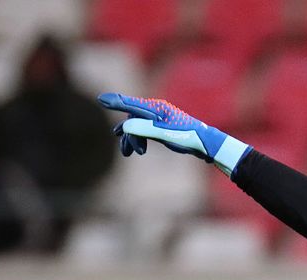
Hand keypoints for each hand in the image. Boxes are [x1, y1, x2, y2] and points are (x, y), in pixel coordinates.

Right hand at [97, 93, 249, 175]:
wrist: (206, 144)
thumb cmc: (187, 137)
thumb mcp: (164, 134)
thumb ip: (144, 128)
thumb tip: (125, 125)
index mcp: (156, 109)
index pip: (131, 104)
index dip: (115, 102)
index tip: (100, 99)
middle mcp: (156, 111)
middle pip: (132, 118)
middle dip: (127, 134)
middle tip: (126, 151)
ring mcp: (159, 119)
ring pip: (137, 126)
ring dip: (131, 139)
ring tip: (127, 154)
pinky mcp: (163, 128)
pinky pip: (144, 131)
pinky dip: (139, 140)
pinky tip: (137, 150)